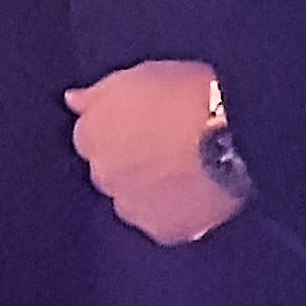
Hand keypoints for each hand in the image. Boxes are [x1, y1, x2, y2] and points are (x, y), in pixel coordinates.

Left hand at [66, 58, 238, 244]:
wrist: (233, 136)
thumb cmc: (191, 95)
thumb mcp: (141, 75)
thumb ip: (98, 93)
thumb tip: (72, 100)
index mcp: (91, 134)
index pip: (91, 137)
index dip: (120, 129)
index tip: (146, 123)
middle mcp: (102, 174)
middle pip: (110, 170)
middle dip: (130, 161)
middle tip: (169, 146)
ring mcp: (130, 206)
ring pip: (133, 199)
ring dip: (150, 189)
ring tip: (187, 170)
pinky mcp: (161, 230)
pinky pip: (162, 222)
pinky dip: (174, 212)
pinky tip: (196, 192)